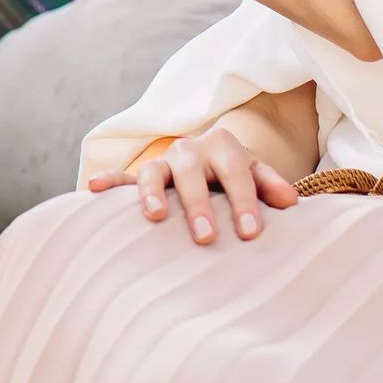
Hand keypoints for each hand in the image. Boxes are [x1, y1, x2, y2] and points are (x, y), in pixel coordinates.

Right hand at [86, 129, 298, 243]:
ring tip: (154, 215)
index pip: (235, 172)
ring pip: (152, 171)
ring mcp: (163, 162)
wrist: (210, 157)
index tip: (251, 233)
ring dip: (152, 191)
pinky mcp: (141, 174)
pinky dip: (108, 181)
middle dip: (197, 203)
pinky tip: (92, 189)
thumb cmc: (237, 175)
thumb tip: (291, 202)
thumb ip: (271, 184)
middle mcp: (189, 150)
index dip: (244, 201)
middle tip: (205, 236)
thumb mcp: (256, 174)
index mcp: (222, 146)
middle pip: (191, 172)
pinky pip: (121, 176)